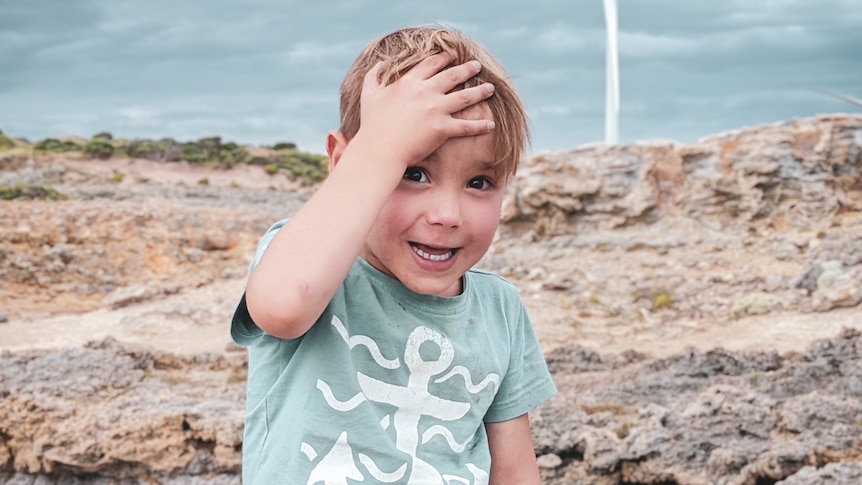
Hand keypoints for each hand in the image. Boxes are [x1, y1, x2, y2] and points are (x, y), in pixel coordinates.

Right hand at [356, 53, 496, 168]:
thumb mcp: (369, 93)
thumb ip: (373, 76)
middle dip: (466, 69)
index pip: (431, 64)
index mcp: (409, 82)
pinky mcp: (442, 128)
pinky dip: (480, 126)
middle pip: (452, 76)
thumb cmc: (372, 124)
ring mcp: (436, 109)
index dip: (443, 58)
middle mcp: (425, 92)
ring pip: (464, 97)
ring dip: (480, 91)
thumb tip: (379, 64)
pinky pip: (466, 126)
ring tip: (491, 87)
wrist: (380, 149)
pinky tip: (491, 124)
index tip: (452, 56)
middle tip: (477, 65)